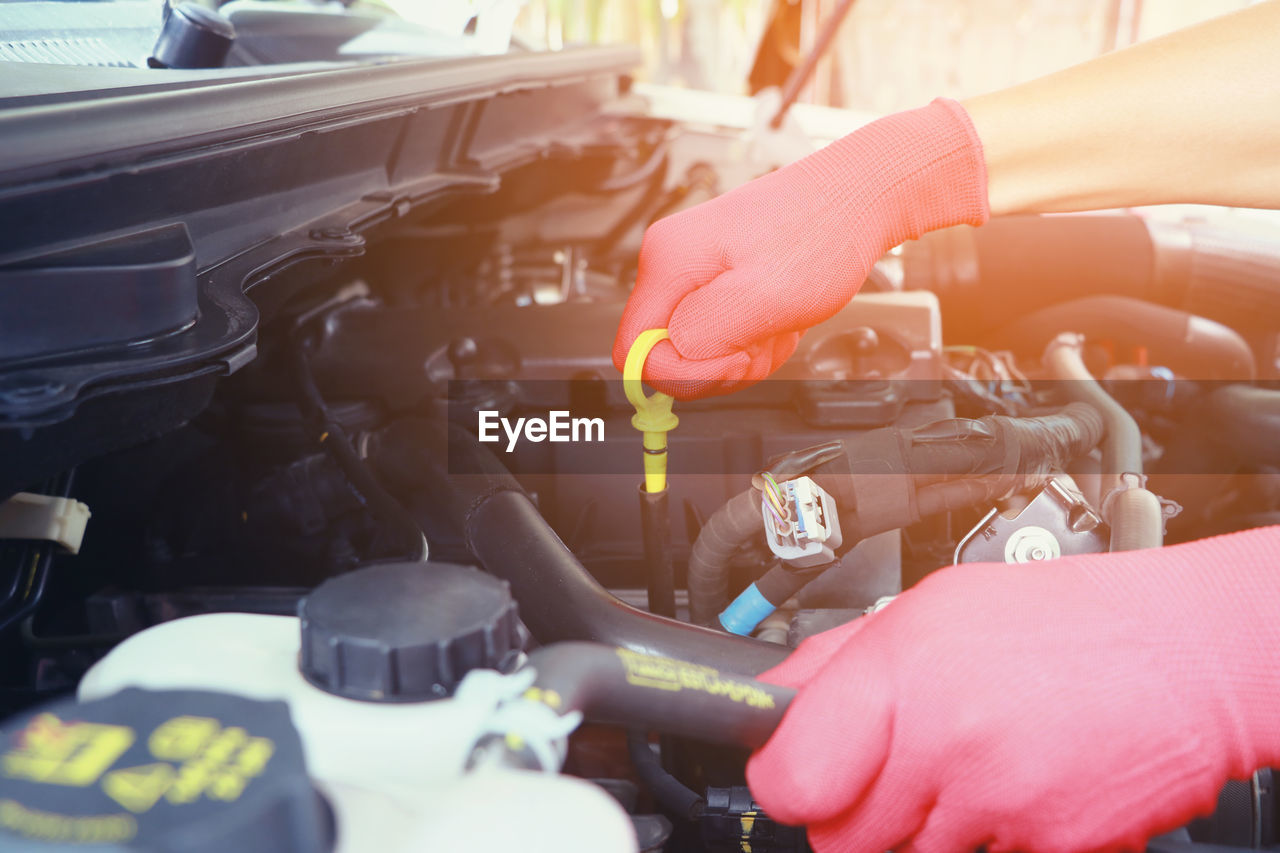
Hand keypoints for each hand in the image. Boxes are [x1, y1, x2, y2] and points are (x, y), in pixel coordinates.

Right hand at [612, 98, 988, 399]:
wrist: (859, 196)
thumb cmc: (824, 233)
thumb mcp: (765, 297)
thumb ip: (705, 333)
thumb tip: (662, 359)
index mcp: (668, 262)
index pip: (633, 353)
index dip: (683, 373)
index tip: (734, 357)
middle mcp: (671, 264)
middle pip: (666, 356)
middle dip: (719, 364)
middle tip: (764, 338)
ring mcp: (694, 272)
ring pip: (698, 351)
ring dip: (743, 354)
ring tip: (778, 322)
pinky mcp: (716, 280)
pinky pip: (720, 336)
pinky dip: (754, 339)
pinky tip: (779, 317)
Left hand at [747, 526, 1279, 852]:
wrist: (1182, 653)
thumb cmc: (1058, 622)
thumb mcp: (929, 608)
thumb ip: (838, 662)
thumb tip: (772, 701)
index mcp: (902, 673)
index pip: (791, 780)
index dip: (789, 781)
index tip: (803, 774)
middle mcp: (946, 741)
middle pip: (841, 839)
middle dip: (855, 814)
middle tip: (893, 773)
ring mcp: (999, 804)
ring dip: (922, 832)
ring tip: (964, 772)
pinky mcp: (1051, 848)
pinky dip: (989, 842)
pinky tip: (1012, 790)